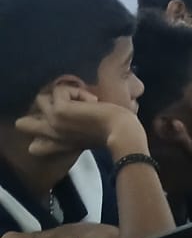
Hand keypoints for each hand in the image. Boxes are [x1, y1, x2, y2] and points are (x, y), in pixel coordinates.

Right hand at [16, 84, 143, 156]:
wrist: (122, 134)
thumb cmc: (114, 133)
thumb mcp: (92, 133)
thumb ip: (77, 128)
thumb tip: (80, 112)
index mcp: (61, 142)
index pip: (35, 147)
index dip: (35, 132)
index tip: (45, 124)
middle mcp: (52, 134)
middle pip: (22, 124)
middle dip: (40, 108)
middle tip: (71, 105)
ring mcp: (52, 122)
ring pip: (41, 98)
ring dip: (67, 95)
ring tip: (88, 104)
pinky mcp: (58, 110)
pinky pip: (60, 90)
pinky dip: (78, 92)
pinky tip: (93, 103)